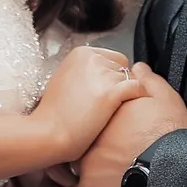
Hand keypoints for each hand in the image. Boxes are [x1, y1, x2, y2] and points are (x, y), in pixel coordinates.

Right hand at [30, 46, 143, 162]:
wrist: (48, 132)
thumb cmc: (53, 113)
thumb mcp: (65, 79)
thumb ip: (85, 72)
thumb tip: (103, 75)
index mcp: (80, 53)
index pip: (113, 58)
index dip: (112, 75)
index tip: (104, 90)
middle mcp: (93, 59)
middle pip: (123, 67)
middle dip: (119, 83)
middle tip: (106, 103)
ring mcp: (103, 74)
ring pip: (131, 79)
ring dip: (125, 94)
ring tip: (112, 110)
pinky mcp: (112, 92)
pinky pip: (138, 88)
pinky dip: (138, 98)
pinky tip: (127, 109)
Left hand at [68, 64, 186, 186]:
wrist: (174, 171)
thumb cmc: (172, 137)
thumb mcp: (166, 100)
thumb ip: (149, 82)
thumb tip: (136, 68)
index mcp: (105, 116)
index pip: (88, 118)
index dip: (92, 126)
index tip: (98, 133)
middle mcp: (89, 139)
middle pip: (76, 142)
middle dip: (81, 149)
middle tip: (92, 157)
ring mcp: (83, 167)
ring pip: (65, 172)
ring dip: (73, 176)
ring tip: (87, 181)